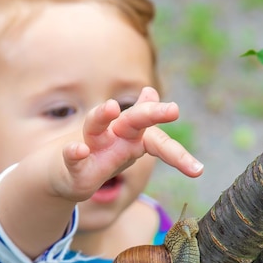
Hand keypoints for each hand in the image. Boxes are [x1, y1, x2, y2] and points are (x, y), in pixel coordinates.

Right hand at [55, 87, 203, 200]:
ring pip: (95, 127)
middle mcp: (112, 137)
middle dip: (152, 114)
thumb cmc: (100, 155)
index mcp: (131, 139)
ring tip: (112, 107)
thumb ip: (142, 123)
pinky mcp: (72, 163)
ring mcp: (91, 147)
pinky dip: (74, 152)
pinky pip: (72, 155)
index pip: (158, 141)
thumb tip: (152, 91)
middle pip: (132, 121)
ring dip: (102, 115)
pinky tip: (79, 150)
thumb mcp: (123, 144)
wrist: (65, 172)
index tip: (198, 171)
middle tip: (174, 110)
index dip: (178, 155)